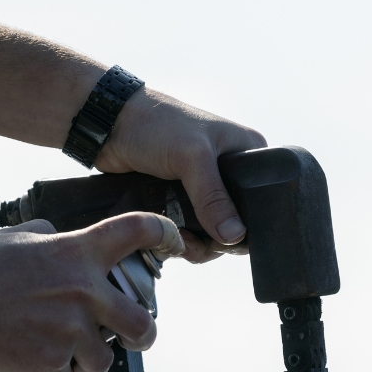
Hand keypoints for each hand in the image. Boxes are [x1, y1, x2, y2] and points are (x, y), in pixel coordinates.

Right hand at [0, 213, 182, 371]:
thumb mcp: (15, 240)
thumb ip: (49, 238)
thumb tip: (58, 238)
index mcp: (78, 254)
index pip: (137, 230)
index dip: (165, 233)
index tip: (174, 242)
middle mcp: (84, 292)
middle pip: (144, 324)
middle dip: (142, 337)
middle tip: (132, 338)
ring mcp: (71, 331)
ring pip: (103, 362)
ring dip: (83, 363)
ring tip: (57, 356)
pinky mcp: (53, 363)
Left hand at [96, 88, 266, 262]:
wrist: (109, 125)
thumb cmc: (155, 125)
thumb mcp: (191, 157)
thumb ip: (213, 197)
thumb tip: (235, 236)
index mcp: (247, 153)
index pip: (262, 201)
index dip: (248, 226)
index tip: (224, 242)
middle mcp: (229, 173)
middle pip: (236, 224)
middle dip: (216, 241)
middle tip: (193, 244)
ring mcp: (205, 190)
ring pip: (212, 234)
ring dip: (197, 246)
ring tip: (178, 243)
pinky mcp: (182, 202)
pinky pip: (191, 232)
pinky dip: (182, 242)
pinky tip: (170, 240)